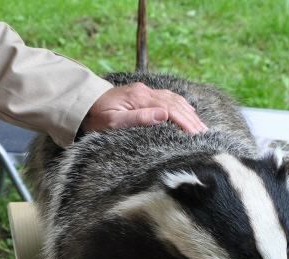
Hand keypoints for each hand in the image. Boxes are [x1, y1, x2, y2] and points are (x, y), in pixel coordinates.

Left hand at [82, 83, 206, 133]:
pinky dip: (183, 106)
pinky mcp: (144, 94)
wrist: (83, 104)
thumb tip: (164, 115)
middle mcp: (145, 92)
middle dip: (192, 120)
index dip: (186, 123)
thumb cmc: (96, 117)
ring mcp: (146, 92)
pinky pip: (170, 98)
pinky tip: (189, 113)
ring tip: (202, 128)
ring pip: (175, 100)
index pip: (170, 109)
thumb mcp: (113, 122)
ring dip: (190, 114)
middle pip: (176, 104)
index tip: (197, 136)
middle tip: (206, 135)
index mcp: (140, 98)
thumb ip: (139, 118)